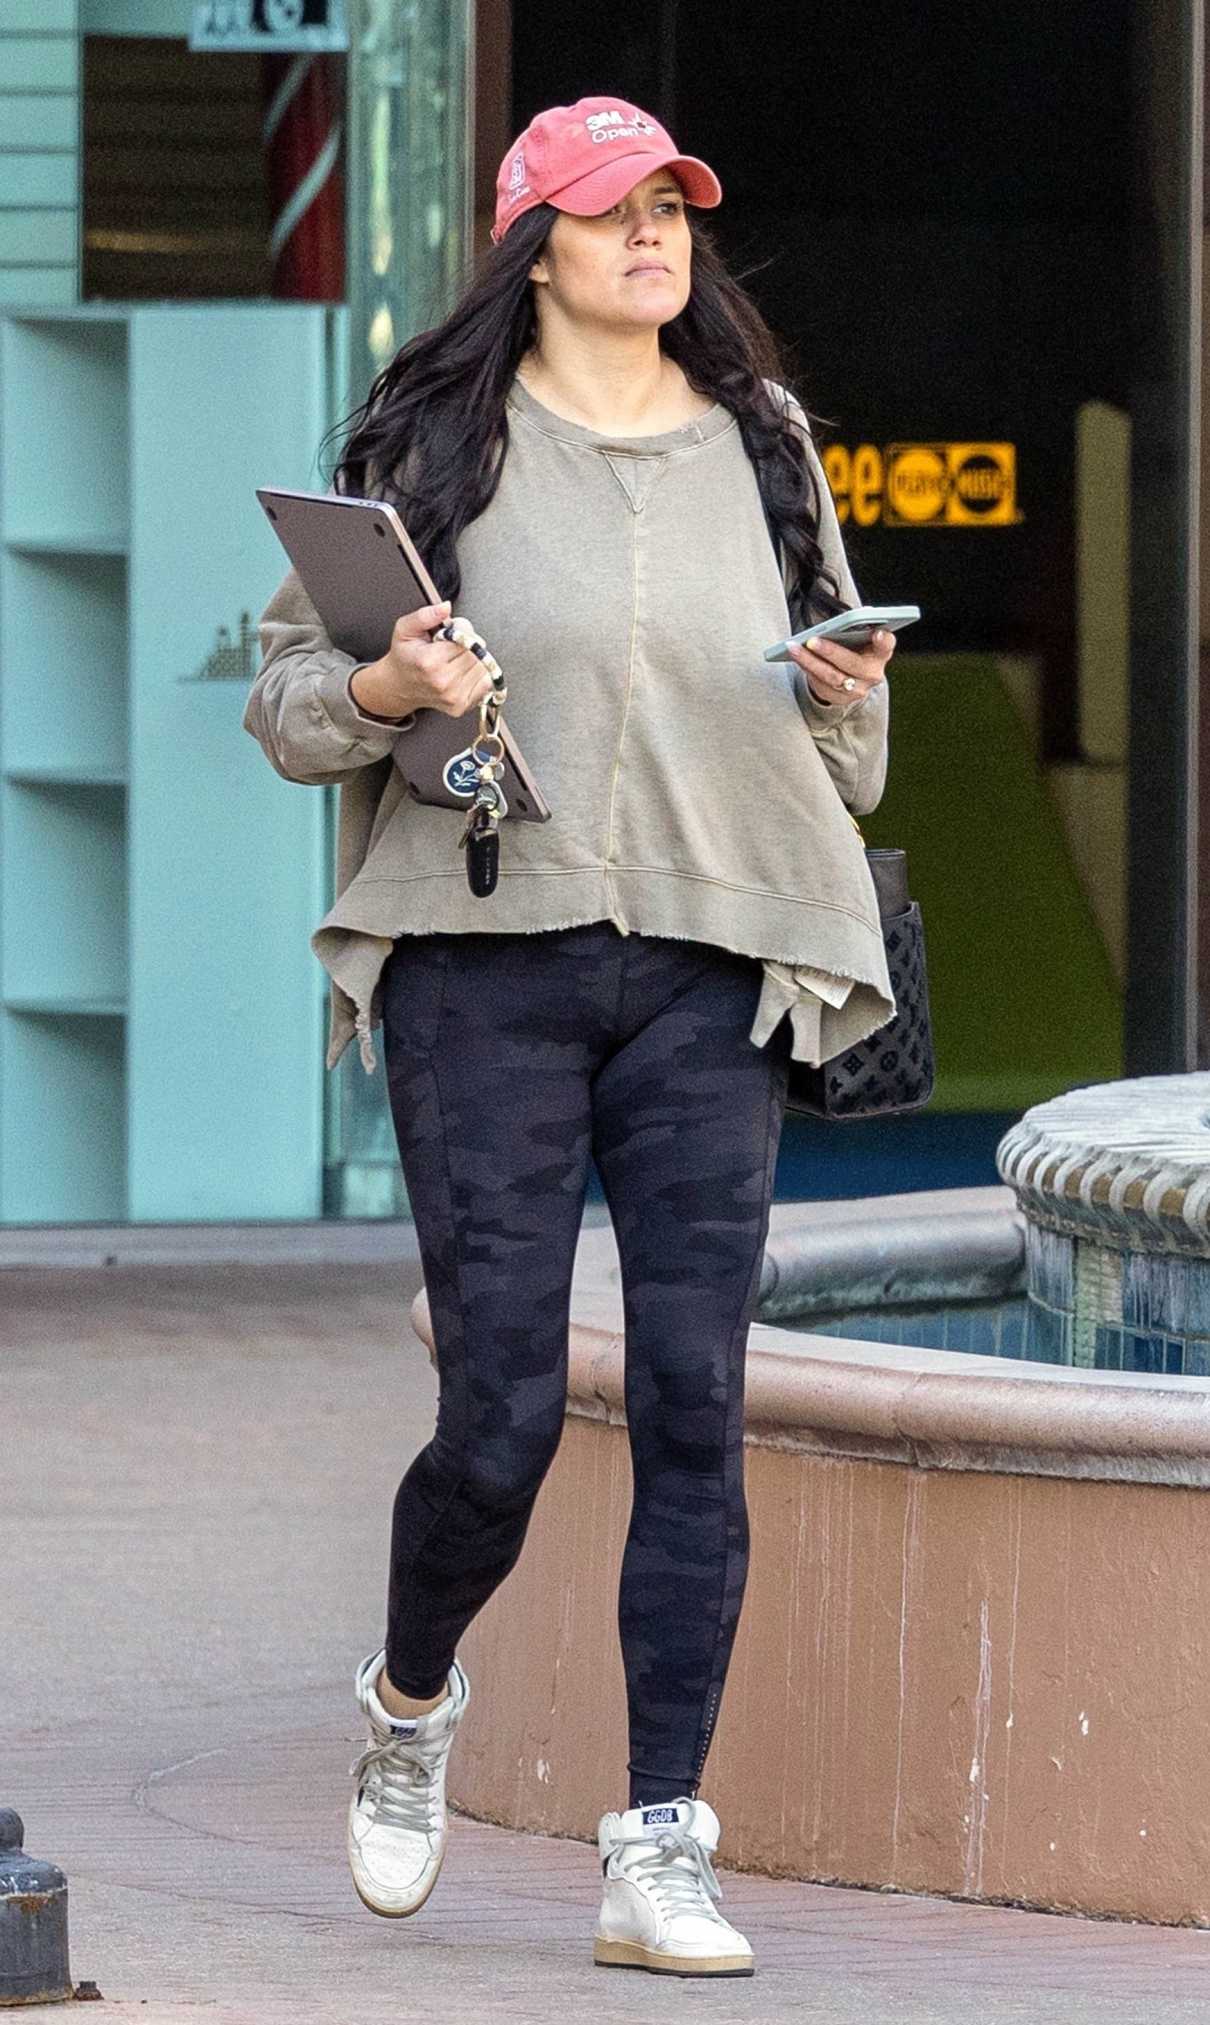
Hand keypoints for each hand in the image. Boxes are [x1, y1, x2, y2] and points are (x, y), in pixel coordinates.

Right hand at [350, 602, 501, 720]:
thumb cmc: (404, 657)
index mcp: (430, 662)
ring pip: (483, 666)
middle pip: (477, 652)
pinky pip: (486, 682)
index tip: (448, 633)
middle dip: (468, 643)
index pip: (466, 638)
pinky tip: (461, 672)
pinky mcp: (461, 706)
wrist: (399, 686)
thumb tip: (445, 607)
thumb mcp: (406, 629)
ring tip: (453, 660)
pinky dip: (477, 674)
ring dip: (473, 659)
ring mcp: (454, 697)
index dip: (460, 630)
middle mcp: (443, 682)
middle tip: (450, 647)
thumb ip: (425, 615)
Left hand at [788, 626, 895, 705]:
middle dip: (830, 651)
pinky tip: (795, 656)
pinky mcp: (840, 699)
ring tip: (794, 647)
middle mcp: (873, 674)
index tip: (877, 632)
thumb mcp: (860, 637)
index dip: (883, 640)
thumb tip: (848, 618)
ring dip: (810, 661)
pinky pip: (820, 685)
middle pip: (852, 664)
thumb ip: (858, 627)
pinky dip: (806, 669)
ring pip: (832, 677)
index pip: (886, 645)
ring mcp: (858, 690)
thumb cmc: (854, 648)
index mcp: (881, 653)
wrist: (850, 677)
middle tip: (812, 640)